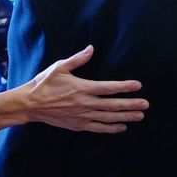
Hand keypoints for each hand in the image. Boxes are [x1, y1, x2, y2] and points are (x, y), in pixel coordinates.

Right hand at [23, 45, 147, 132]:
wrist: (30, 104)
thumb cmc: (44, 83)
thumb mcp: (59, 67)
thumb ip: (77, 59)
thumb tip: (91, 49)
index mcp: (82, 88)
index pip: (108, 88)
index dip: (124, 87)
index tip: (137, 85)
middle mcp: (84, 103)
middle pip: (112, 105)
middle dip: (131, 105)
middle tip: (145, 104)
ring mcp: (82, 116)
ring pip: (108, 118)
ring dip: (125, 116)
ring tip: (139, 116)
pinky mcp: (78, 125)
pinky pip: (98, 128)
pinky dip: (111, 128)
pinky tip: (122, 127)